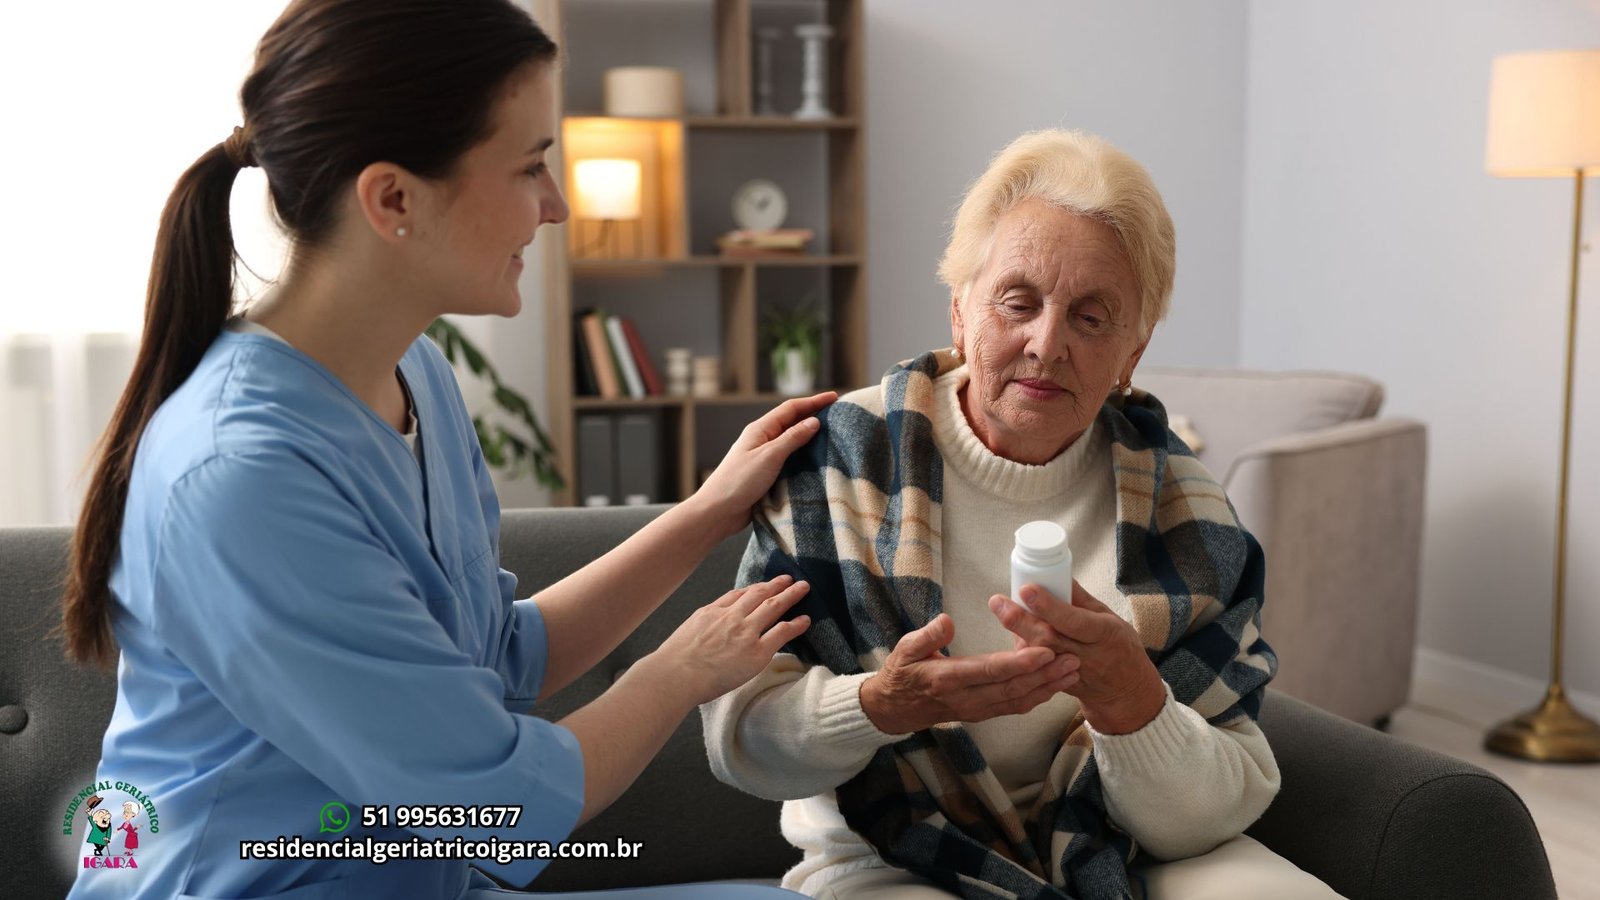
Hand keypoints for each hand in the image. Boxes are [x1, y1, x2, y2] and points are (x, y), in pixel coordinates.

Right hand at [647, 575, 812, 705]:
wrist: (676, 675)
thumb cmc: (674, 662)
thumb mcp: (685, 632)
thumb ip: (702, 626)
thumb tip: (708, 630)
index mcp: (711, 612)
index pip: (737, 595)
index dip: (754, 589)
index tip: (763, 586)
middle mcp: (730, 617)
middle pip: (758, 594)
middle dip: (775, 585)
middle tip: (789, 579)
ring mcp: (745, 632)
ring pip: (773, 606)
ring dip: (790, 595)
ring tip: (803, 588)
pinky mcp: (756, 651)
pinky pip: (782, 632)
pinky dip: (796, 624)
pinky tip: (805, 620)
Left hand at [690, 392, 835, 538]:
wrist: (718, 511)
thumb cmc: (739, 481)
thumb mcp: (769, 456)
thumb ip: (792, 438)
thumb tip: (814, 421)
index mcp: (760, 429)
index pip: (791, 409)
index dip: (813, 401)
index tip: (834, 397)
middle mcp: (762, 440)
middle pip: (791, 422)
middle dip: (813, 415)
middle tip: (837, 413)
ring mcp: (763, 457)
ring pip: (791, 441)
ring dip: (809, 436)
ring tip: (832, 434)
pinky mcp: (766, 474)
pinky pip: (789, 459)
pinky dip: (803, 455)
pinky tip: (816, 460)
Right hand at [859, 613, 1079, 733]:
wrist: (894, 709)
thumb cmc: (901, 673)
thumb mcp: (905, 648)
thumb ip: (928, 636)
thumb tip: (947, 621)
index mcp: (947, 679)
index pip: (989, 670)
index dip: (1019, 663)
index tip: (1045, 650)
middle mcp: (966, 698)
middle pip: (1012, 689)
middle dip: (1045, 675)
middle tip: (1073, 659)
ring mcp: (976, 710)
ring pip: (1018, 701)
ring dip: (1047, 688)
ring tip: (1073, 671)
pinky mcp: (982, 714)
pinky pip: (1014, 708)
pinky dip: (1037, 698)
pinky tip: (1055, 685)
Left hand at [988, 582, 1165, 734]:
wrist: (1127, 691)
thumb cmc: (1119, 646)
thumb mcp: (1110, 618)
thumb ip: (1082, 599)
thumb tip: (1059, 573)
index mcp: (1104, 634)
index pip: (1073, 620)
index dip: (1049, 606)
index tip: (1027, 589)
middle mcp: (1087, 655)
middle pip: (1048, 639)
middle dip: (1020, 620)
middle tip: (998, 602)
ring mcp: (1072, 673)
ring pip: (1038, 656)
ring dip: (1017, 634)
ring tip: (1002, 610)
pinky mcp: (1060, 685)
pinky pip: (1036, 669)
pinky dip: (1023, 651)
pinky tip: (1016, 635)